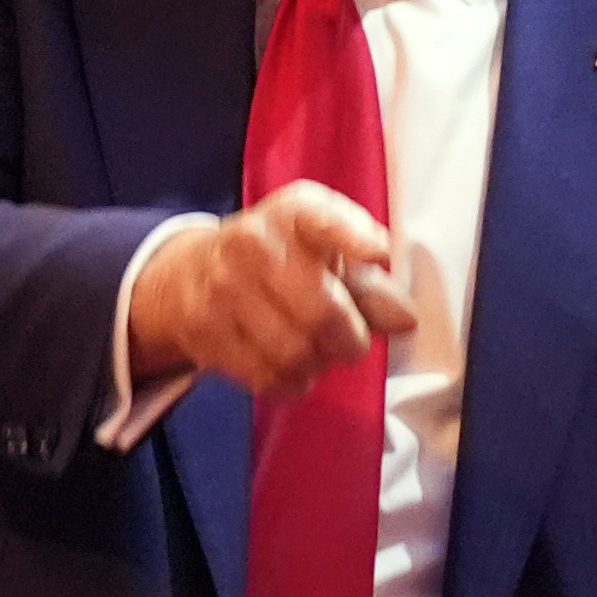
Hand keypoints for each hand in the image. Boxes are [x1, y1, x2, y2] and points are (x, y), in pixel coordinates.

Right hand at [128, 183, 416, 397]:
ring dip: (318, 364)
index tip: (378, 252)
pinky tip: (291, 366)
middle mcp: (253, 242)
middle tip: (352, 343)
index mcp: (293, 214)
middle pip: (321, 313)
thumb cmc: (280, 260)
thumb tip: (405, 320)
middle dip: (350, 340)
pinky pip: (267, 375)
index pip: (324, 221)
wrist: (192, 271)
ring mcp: (223, 286)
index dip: (354, 238)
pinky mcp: (204, 327)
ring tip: (317, 352)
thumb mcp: (325, 254)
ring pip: (294, 353)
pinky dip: (292, 382)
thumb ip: (370, 284)